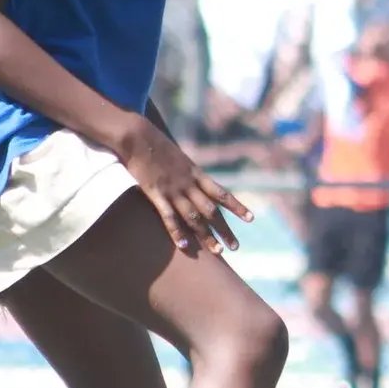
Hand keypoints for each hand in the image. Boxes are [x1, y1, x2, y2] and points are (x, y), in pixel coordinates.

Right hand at [115, 116, 252, 255]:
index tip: (251, 219)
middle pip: (211, 211)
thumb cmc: (155, 144)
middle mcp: (189, 183)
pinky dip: (176, 232)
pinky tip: (185, 246)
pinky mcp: (155, 193)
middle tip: (235, 247)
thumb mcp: (178, 157)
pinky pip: (168, 216)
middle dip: (224, 229)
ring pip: (194, 217)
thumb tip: (193, 179)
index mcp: (196, 173)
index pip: (222, 193)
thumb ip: (186, 171)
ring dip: (206, 235)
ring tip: (217, 252)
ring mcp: (173, 189)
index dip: (237, 207)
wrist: (138, 135)